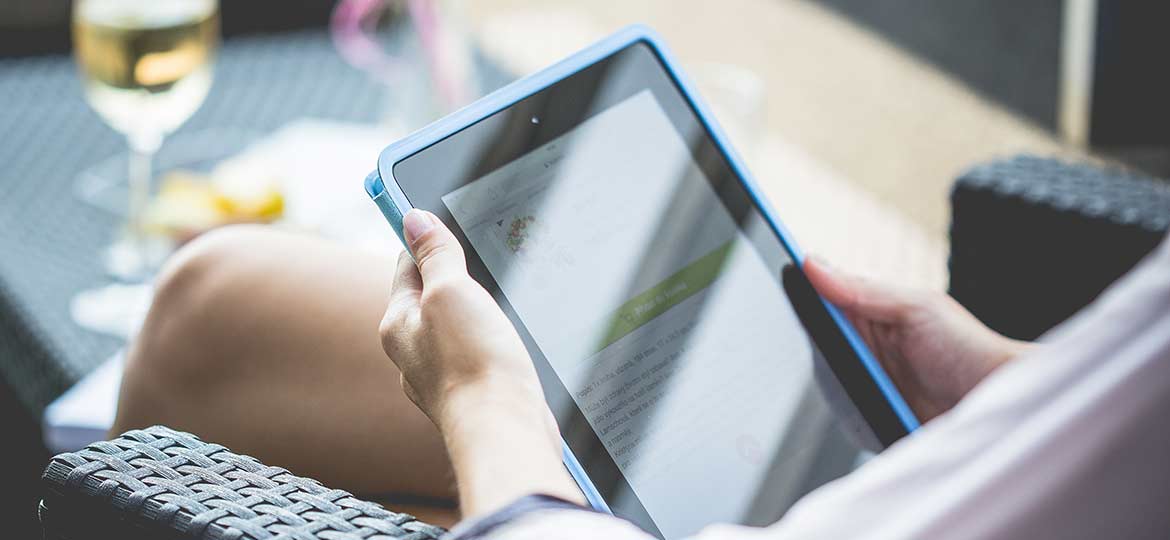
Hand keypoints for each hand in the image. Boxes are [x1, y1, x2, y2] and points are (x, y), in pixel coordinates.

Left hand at [380, 210, 546, 429]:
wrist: (504, 431)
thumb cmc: (472, 365)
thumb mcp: (450, 292)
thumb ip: (434, 255)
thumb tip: (414, 218)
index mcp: (399, 324)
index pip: (407, 265)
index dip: (425, 238)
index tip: (436, 213)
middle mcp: (414, 352)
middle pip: (431, 296)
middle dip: (455, 274)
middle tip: (481, 251)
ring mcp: (443, 375)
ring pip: (457, 326)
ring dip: (476, 309)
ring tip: (499, 293)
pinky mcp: (474, 391)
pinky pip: (477, 352)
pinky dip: (491, 338)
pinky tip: (510, 336)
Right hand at [804, 257, 1032, 420]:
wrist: (998, 402)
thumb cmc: (967, 347)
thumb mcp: (915, 307)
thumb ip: (862, 289)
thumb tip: (811, 264)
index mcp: (869, 313)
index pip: (819, 300)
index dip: (796, 290)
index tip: (771, 270)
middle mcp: (862, 348)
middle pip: (814, 344)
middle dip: (816, 343)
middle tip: (837, 345)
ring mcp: (864, 384)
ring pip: (824, 382)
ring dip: (834, 381)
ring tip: (865, 378)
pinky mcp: (869, 419)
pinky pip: (840, 416)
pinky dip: (845, 412)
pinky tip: (863, 406)